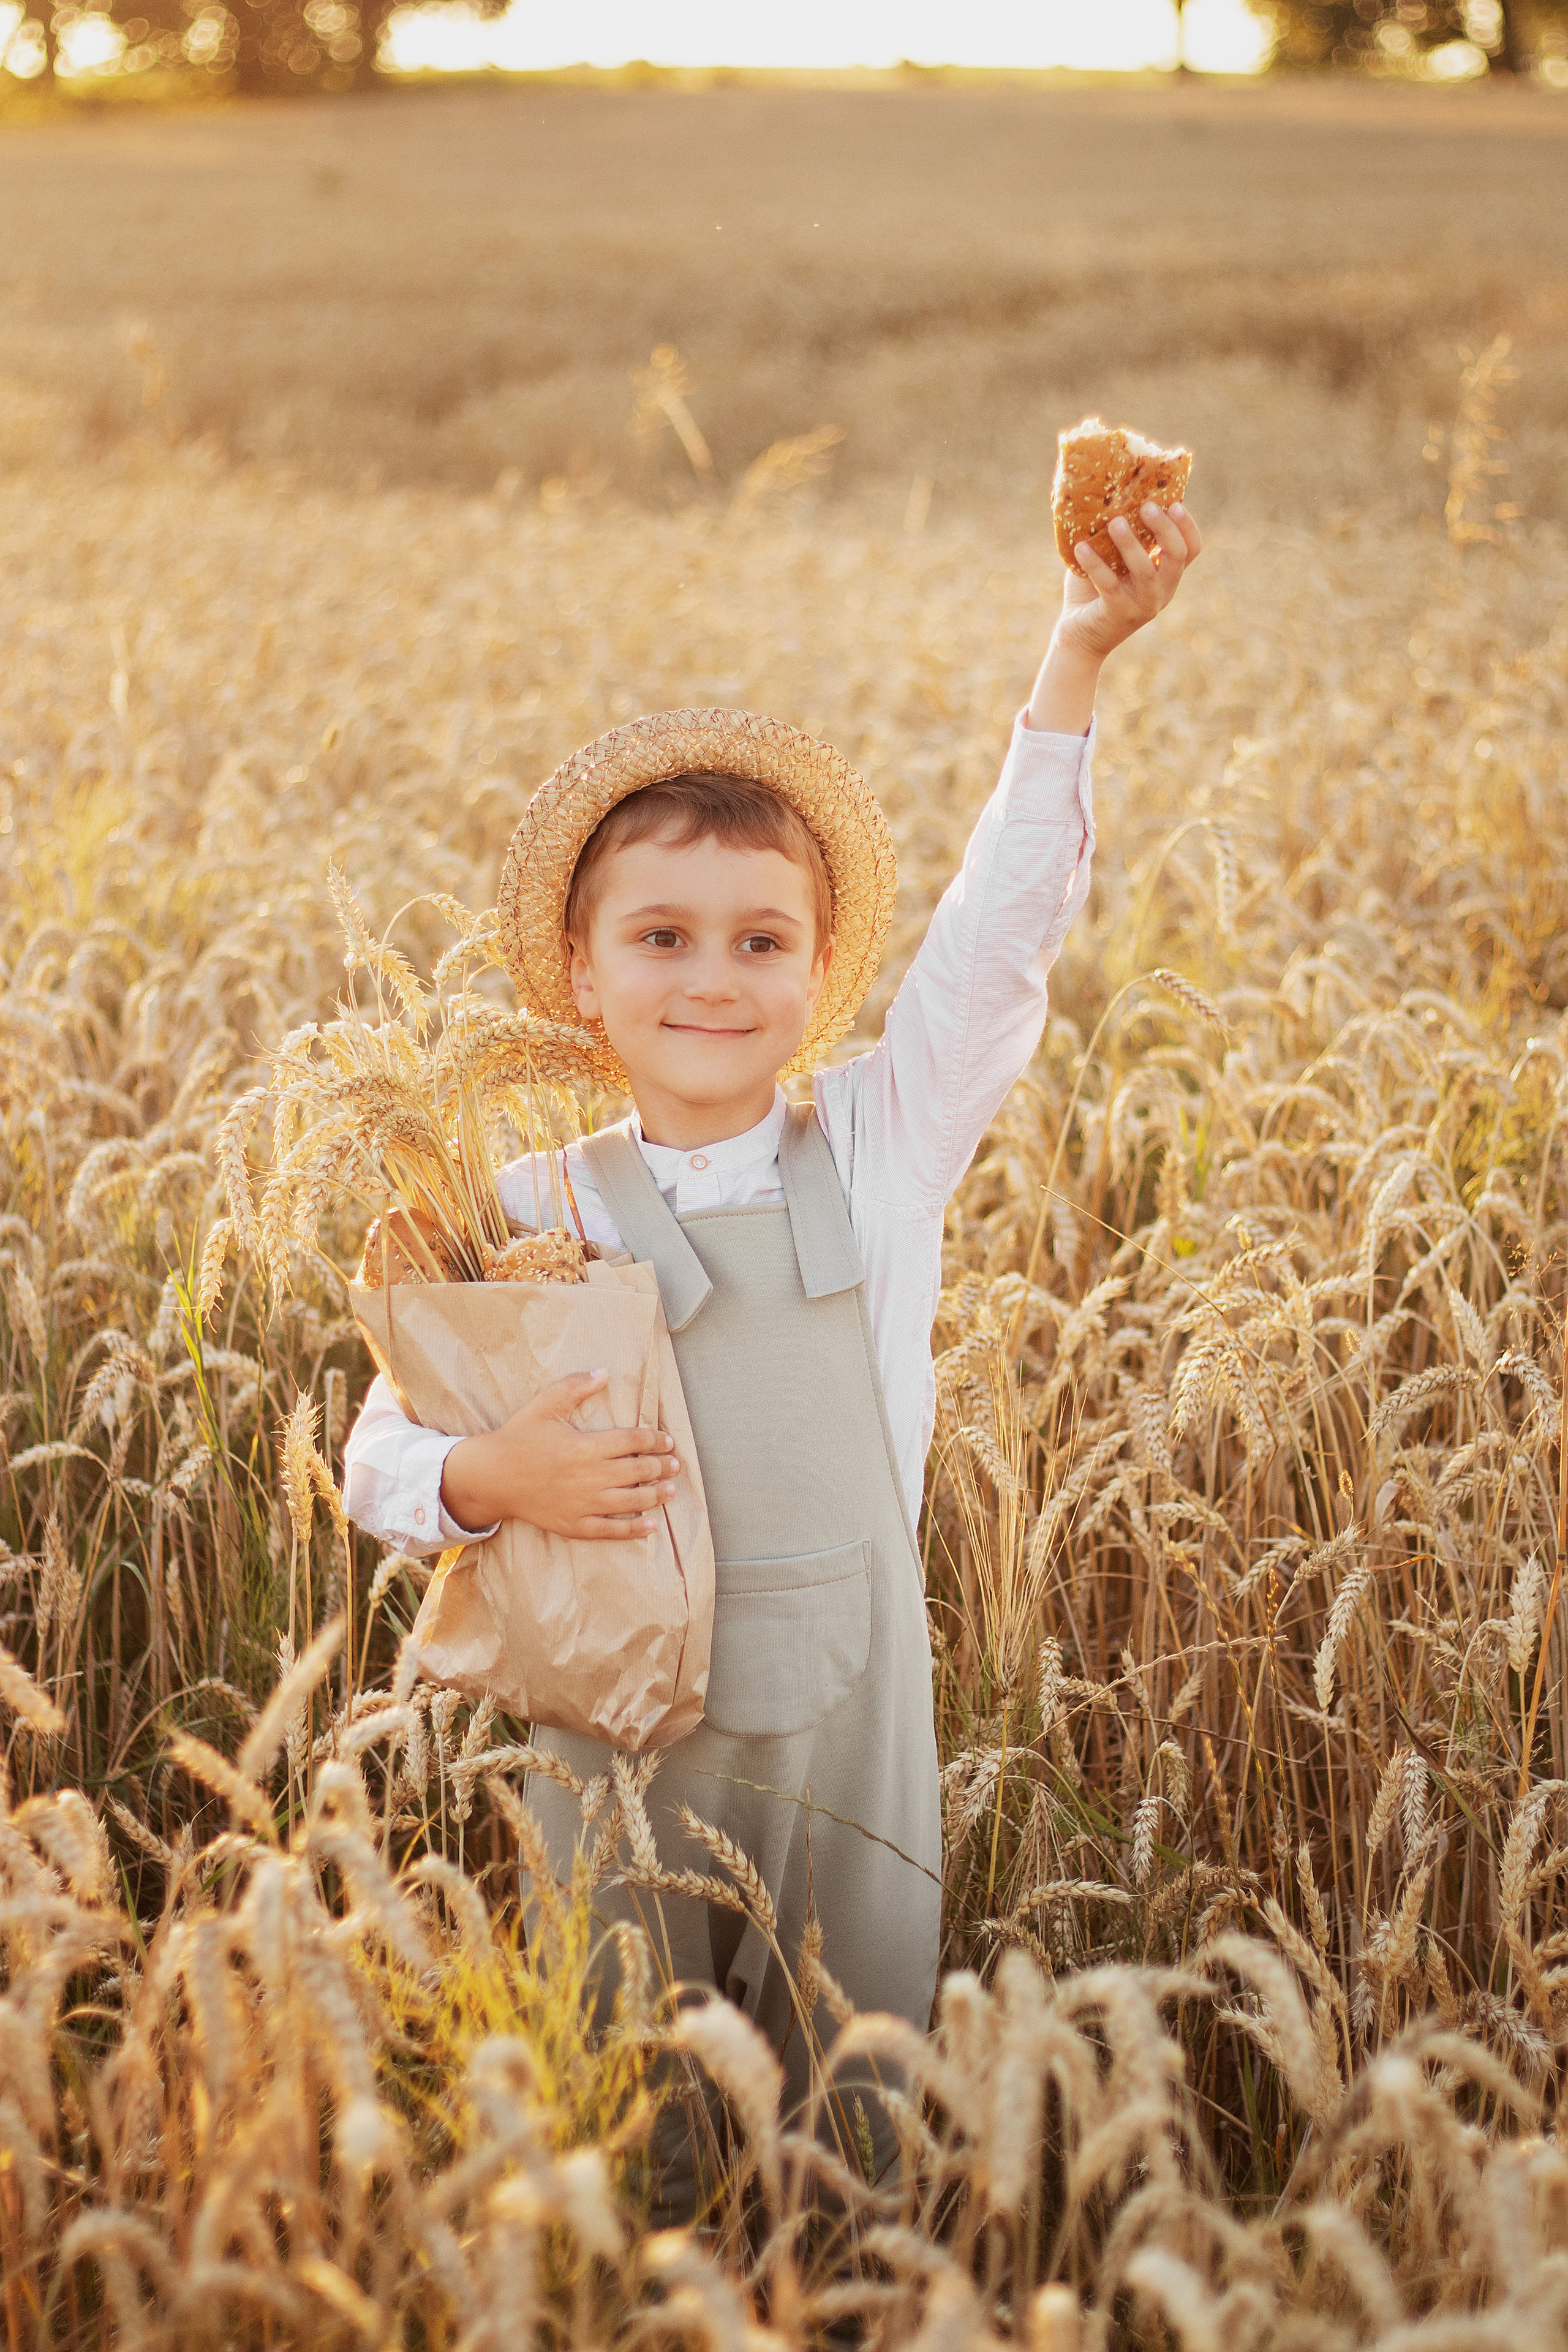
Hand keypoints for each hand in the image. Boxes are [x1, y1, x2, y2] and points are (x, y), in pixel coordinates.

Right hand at [439, 1371, 678, 1541]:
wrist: (492, 1477)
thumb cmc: (518, 1438)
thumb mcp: (544, 1405)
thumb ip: (575, 1387)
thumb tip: (603, 1372)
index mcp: (586, 1446)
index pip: (633, 1442)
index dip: (655, 1440)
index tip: (667, 1441)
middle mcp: (591, 1476)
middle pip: (638, 1471)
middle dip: (661, 1467)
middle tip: (674, 1465)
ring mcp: (584, 1503)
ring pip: (632, 1501)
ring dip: (656, 1495)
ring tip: (670, 1490)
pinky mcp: (575, 1524)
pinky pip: (611, 1529)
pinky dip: (634, 1529)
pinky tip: (650, 1525)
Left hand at [1026, 502, 1201, 734]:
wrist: (1077, 637)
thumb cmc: (1094, 591)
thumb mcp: (1112, 559)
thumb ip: (1118, 532)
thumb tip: (1107, 489)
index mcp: (1165, 576)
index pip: (1191, 550)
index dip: (1188, 526)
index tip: (1175, 503)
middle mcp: (1161, 592)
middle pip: (1176, 556)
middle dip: (1165, 528)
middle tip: (1146, 506)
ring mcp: (1143, 606)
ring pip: (1146, 572)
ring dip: (1132, 544)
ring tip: (1114, 522)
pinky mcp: (1118, 616)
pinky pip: (1110, 586)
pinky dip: (1096, 565)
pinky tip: (1081, 547)